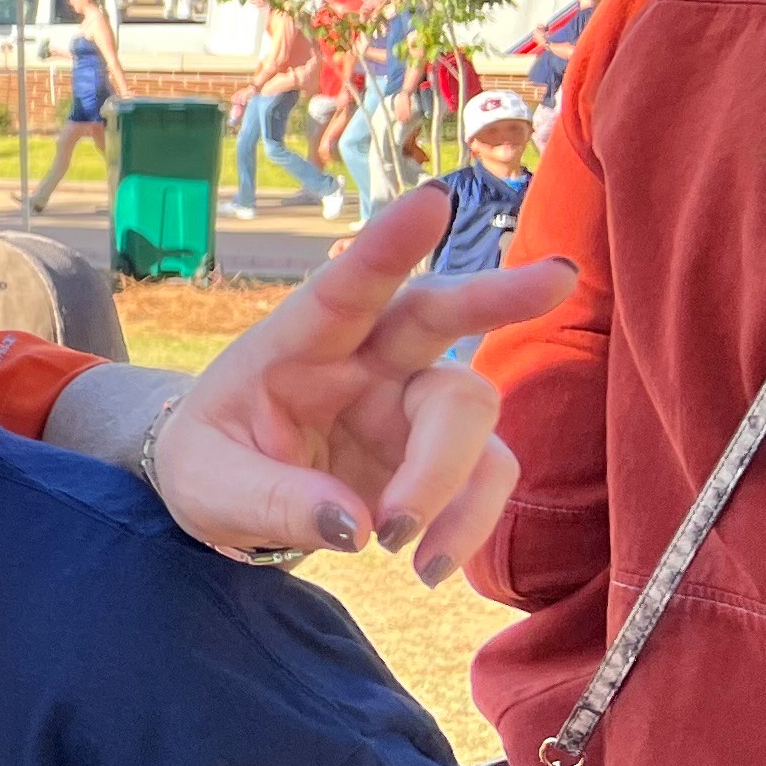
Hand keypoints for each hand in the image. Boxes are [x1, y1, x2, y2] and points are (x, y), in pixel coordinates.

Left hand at [149, 187, 563, 581]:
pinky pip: (485, 477)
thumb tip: (355, 526)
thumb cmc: (211, 466)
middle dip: (497, 296)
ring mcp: (409, 404)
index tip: (435, 200)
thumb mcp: (208, 487)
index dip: (388, 245)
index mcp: (294, 343)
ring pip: (468, 411)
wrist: (228, 498)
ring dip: (449, 480)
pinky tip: (427, 565)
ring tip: (399, 544)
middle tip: (556, 281)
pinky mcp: (440, 456)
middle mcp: (364, 360)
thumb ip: (272, 502)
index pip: (343, 288)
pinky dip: (467, 524)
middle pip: (439, 316)